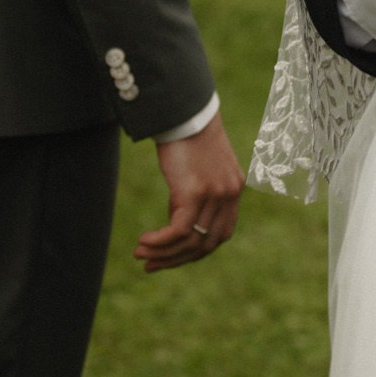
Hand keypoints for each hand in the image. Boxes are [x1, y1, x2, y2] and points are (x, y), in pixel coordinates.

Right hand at [135, 113, 241, 271]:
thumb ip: (194, 196)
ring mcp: (215, 194)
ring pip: (191, 241)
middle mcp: (230, 195)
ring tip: (141, 254)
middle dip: (176, 259)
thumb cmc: (186, 136)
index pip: (220, 235)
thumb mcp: (197, 170)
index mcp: (234, 191)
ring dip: (163, 253)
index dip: (195, 252)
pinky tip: (143, 241)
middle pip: (206, 244)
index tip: (171, 257)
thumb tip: (176, 222)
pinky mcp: (195, 192)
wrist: (184, 111)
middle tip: (151, 265)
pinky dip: (160, 242)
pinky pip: (179, 231)